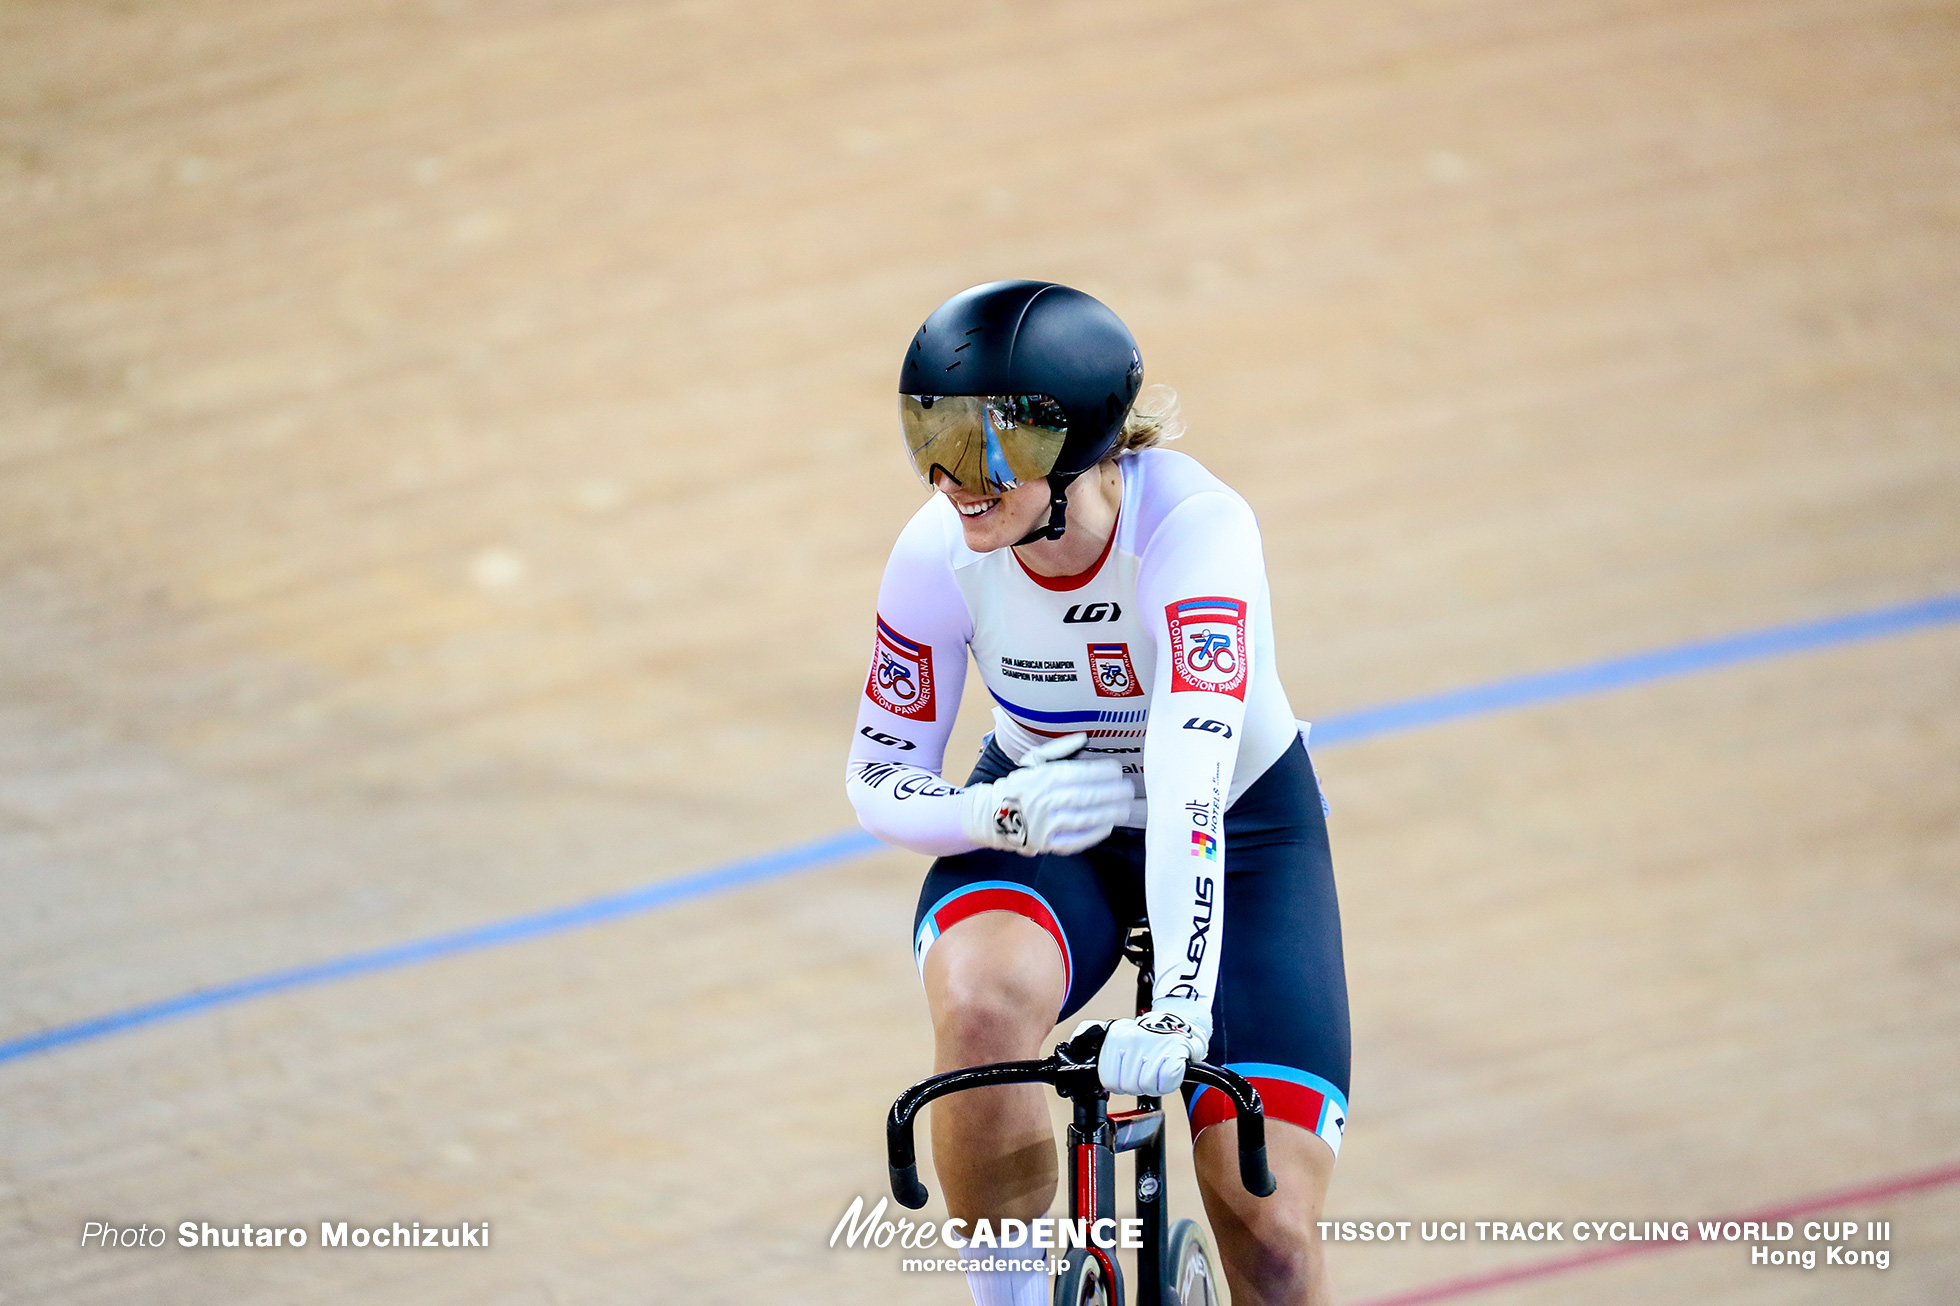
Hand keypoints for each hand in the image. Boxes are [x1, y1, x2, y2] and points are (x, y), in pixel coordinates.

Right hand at [960, 733, 1131, 856]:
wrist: (990, 814)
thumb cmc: (1018, 785)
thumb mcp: (1033, 761)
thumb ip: (1060, 749)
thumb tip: (1084, 738)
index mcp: (1042, 777)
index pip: (1076, 774)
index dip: (1100, 772)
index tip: (1118, 770)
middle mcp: (1043, 800)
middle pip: (1084, 796)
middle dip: (1110, 793)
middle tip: (1128, 790)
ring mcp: (1044, 823)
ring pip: (1082, 818)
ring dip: (1107, 813)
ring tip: (1124, 808)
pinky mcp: (1045, 842)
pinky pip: (1073, 840)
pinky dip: (1091, 835)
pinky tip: (1107, 827)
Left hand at [1090, 999, 1210, 1095]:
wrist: (1178, 1021)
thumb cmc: (1148, 1038)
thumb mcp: (1121, 1041)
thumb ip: (1109, 1060)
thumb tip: (1103, 1085)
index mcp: (1115, 1038)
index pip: (1108, 1080)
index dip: (1120, 1085)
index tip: (1130, 1076)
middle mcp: (1132, 1039)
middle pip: (1128, 1086)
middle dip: (1139, 1086)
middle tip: (1147, 1073)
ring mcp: (1153, 1043)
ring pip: (1146, 1086)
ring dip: (1154, 1086)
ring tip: (1158, 1072)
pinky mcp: (1174, 1050)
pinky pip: (1165, 1083)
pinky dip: (1168, 1084)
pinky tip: (1168, 1072)